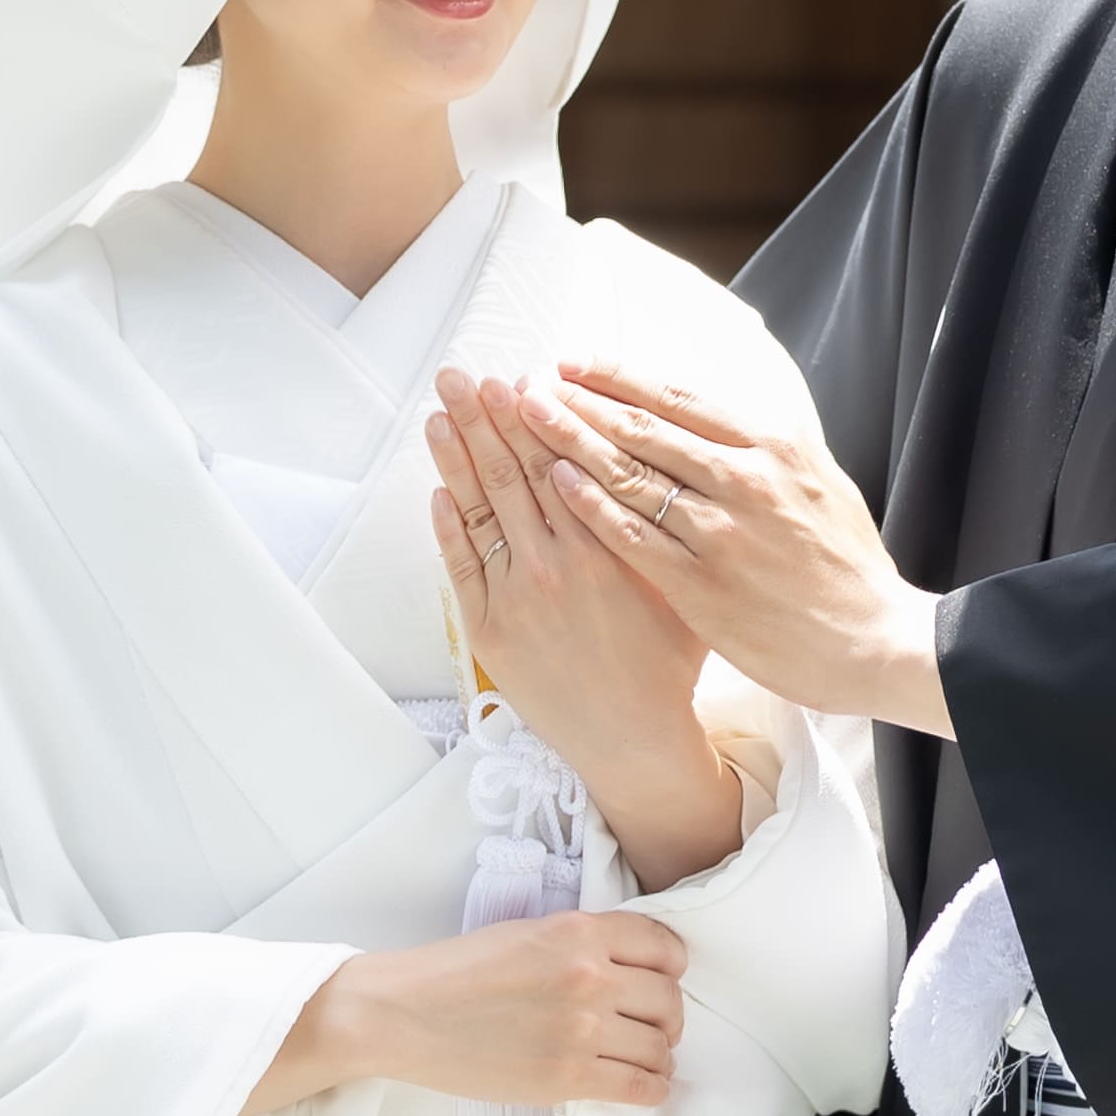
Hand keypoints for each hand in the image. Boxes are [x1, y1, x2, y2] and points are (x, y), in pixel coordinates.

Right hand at [244, 912, 688, 1115]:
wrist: (407, 1013)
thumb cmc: (458, 969)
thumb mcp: (528, 931)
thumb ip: (582, 943)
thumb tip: (630, 968)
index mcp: (579, 931)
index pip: (663, 947)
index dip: (671, 966)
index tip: (665, 978)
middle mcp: (589, 977)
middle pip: (668, 1000)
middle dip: (666, 1014)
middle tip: (652, 1024)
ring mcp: (581, 1031)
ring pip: (659, 1046)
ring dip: (659, 1053)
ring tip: (645, 1057)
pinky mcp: (568, 1079)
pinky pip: (640, 1088)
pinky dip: (652, 1088)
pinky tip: (644, 1085)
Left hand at [429, 370, 743, 888]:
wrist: (636, 741)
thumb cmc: (668, 663)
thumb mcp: (679, 585)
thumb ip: (655, 526)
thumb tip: (638, 463)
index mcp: (606, 548)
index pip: (560, 463)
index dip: (534, 417)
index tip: (516, 375)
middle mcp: (556, 565)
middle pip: (512, 473)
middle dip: (484, 418)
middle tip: (460, 373)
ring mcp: (517, 597)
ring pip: (481, 511)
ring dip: (456, 456)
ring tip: (439, 412)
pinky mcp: (489, 632)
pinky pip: (461, 567)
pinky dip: (447, 525)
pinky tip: (436, 489)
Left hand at [522, 363, 954, 735]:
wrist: (876, 641)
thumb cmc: (848, 566)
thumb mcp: (820, 481)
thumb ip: (765, 449)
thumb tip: (717, 418)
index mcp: (773, 445)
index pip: (679, 397)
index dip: (618, 377)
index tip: (574, 361)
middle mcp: (744, 477)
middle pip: (644, 427)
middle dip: (580, 401)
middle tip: (532, 383)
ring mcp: (721, 531)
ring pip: (630, 474)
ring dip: (572, 442)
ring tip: (530, 420)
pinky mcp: (702, 585)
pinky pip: (633, 535)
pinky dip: (592, 504)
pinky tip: (557, 483)